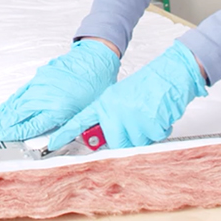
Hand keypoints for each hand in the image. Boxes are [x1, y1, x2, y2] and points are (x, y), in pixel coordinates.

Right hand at [0, 39, 119, 141]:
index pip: (30, 126)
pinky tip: (6, 106)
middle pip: (18, 113)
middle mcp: (45, 97)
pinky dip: (12, 100)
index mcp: (57, 109)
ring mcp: (40, 85)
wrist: (95, 58)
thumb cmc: (95, 84)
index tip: (3, 136)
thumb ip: (67, 128)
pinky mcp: (39, 76)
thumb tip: (56, 142)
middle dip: (0, 123)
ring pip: (17, 102)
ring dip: (3, 112)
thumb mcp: (86, 112)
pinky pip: (22, 90)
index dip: (15, 133)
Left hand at [47, 41, 206, 150]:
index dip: (66, 132)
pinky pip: (153, 140)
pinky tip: (159, 117)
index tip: (52, 142)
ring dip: (146, 136)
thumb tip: (105, 140)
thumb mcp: (121, 99)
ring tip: (149, 117)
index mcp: (105, 103)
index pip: (80, 120)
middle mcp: (114, 110)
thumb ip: (110, 118)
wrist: (168, 76)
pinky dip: (159, 132)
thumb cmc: (147, 87)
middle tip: (138, 125)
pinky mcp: (148, 123)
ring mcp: (130, 117)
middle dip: (129, 140)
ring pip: (136, 144)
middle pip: (116, 143)